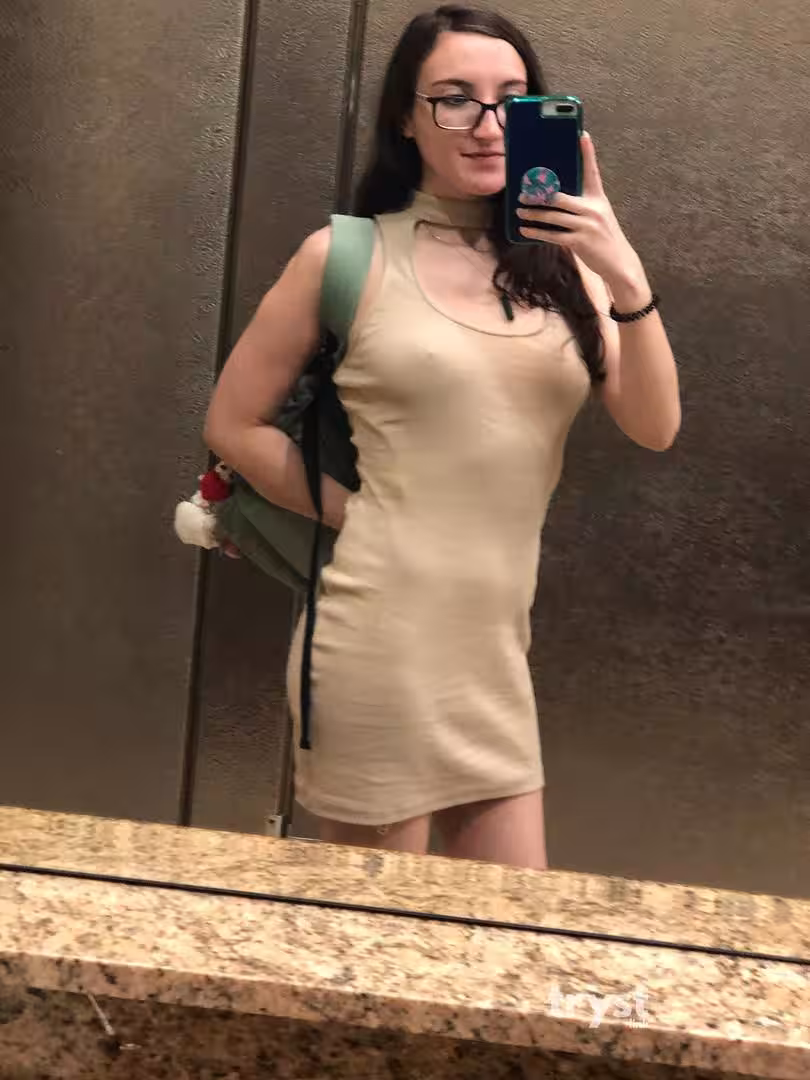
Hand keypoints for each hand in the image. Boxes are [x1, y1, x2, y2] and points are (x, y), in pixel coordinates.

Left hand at [517, 133, 645, 296]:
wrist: (618, 262)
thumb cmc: (603, 237)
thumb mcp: (598, 215)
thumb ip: (582, 205)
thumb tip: (556, 198)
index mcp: (598, 198)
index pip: (592, 171)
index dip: (587, 153)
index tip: (582, 134)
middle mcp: (592, 209)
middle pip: (560, 196)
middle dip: (539, 194)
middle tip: (523, 193)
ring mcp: (586, 226)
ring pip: (553, 216)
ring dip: (533, 214)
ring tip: (520, 211)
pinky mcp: (579, 242)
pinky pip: (553, 236)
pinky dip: (537, 233)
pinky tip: (525, 231)